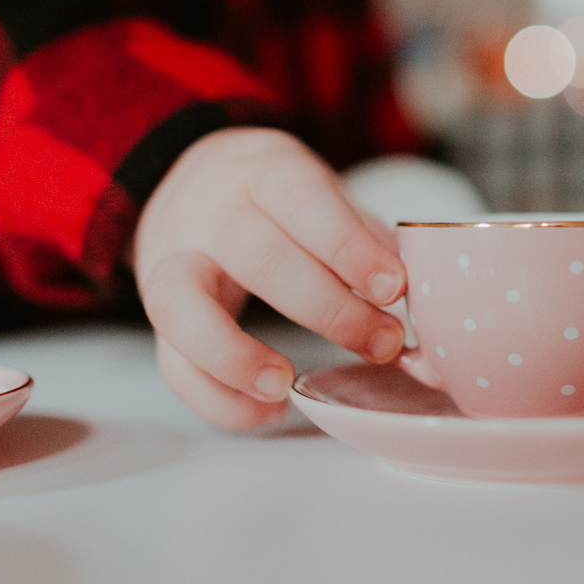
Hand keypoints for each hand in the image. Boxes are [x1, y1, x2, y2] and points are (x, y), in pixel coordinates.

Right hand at [132, 127, 405, 427]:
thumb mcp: (321, 195)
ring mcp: (171, 263)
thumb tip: (428, 298)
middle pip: (256, 258)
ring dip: (236, 356)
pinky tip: (268, 410)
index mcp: (264, 173)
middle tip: (383, 344)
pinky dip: (217, 398)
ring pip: (182, 309)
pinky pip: (172, 364)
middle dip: (326, 309)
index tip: (395, 288)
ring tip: (287, 386)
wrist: (185, 180)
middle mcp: (211, 214)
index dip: (348, 247)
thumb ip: (366, 240)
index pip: (302, 201)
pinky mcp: (155, 313)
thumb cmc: (275, 199)